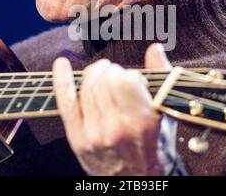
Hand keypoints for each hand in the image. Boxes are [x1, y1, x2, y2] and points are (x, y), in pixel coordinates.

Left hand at [52, 43, 173, 175]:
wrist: (135, 178)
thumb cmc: (153, 145)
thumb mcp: (164, 114)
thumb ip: (161, 78)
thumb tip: (155, 48)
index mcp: (142, 122)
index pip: (126, 79)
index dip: (130, 75)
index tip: (134, 82)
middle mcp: (116, 128)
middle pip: (105, 80)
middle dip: (112, 73)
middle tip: (118, 79)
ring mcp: (94, 134)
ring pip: (87, 86)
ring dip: (96, 75)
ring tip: (103, 80)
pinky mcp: (77, 137)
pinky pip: (65, 102)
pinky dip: (62, 80)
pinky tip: (61, 64)